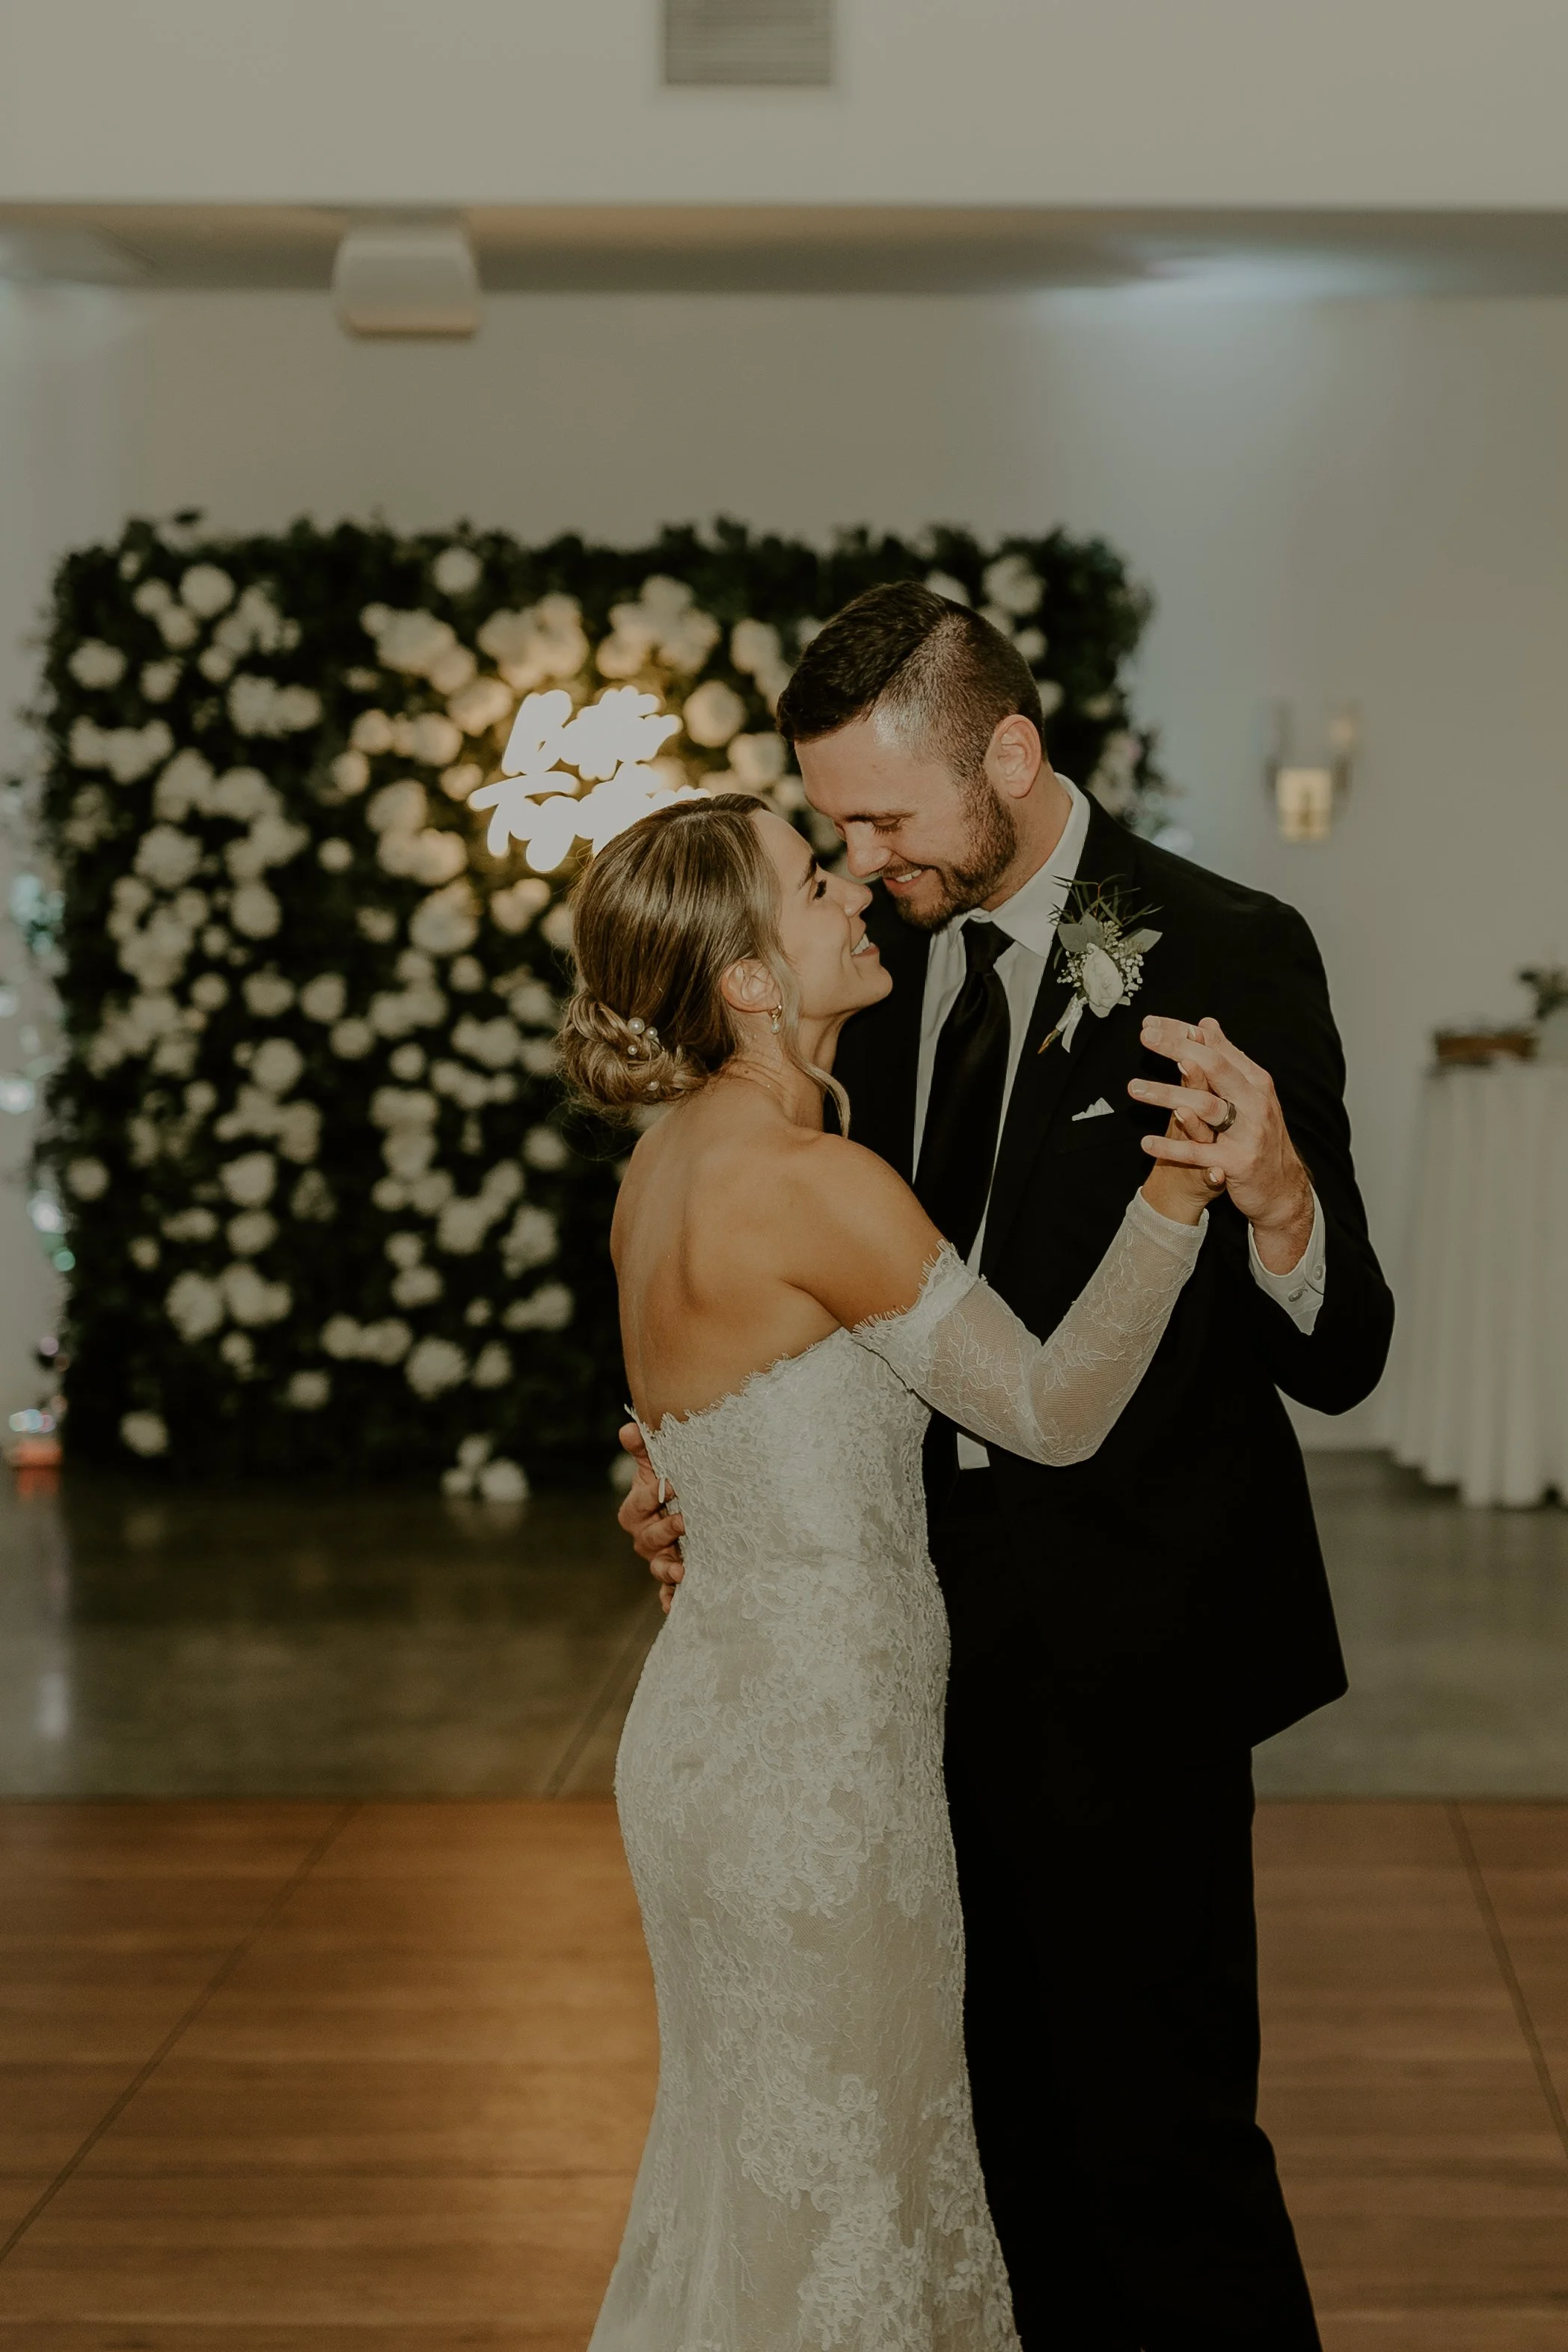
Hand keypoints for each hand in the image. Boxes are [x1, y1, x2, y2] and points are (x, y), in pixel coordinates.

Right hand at [616, 1422, 684, 1612]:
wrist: (681, 1508)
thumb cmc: (666, 1484)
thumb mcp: (656, 1465)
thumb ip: (643, 1448)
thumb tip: (629, 1428)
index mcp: (636, 1511)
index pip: (640, 1503)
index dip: (652, 1494)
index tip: (670, 1485)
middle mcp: (644, 1537)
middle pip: (649, 1538)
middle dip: (665, 1530)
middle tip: (684, 1521)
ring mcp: (658, 1558)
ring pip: (658, 1567)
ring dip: (668, 1569)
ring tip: (682, 1571)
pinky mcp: (672, 1576)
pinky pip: (667, 1592)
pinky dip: (670, 1599)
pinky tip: (675, 1605)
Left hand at [1131, 1015, 1315, 1271]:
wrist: (1281, 1188)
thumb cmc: (1257, 1134)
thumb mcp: (1247, 1093)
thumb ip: (1225, 1059)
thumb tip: (1205, 1023)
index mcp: (1255, 1080)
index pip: (1216, 1047)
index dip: (1182, 1033)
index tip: (1149, 1024)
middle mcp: (1255, 1101)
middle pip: (1214, 1066)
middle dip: (1177, 1049)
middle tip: (1144, 1038)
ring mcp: (1248, 1132)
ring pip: (1206, 1106)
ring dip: (1167, 1095)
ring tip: (1134, 1088)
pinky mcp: (1238, 1163)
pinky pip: (1199, 1153)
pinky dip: (1172, 1147)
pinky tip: (1145, 1143)